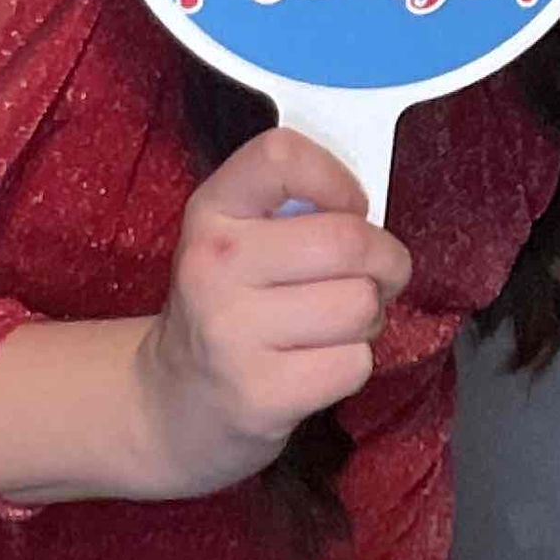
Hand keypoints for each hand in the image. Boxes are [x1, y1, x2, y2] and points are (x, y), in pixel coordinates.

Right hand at [128, 127, 411, 499]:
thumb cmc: (230, 305)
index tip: (351, 207)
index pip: (282, 157)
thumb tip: (370, 211)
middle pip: (347, 240)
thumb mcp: (238, 237)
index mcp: (212, 211)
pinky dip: (353, 363)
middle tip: (380, 274)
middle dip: (386, 259)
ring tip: (338, 323)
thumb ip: (293, 206)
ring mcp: (232, 334)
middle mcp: (215, 266)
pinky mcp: (259, 395)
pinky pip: (354, 362)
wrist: (173, 402)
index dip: (336, 178)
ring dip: (369, 315)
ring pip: (360, 303)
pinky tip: (320, 362)